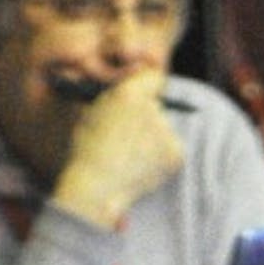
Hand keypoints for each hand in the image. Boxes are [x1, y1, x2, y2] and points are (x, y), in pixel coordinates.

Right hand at [51, 69, 183, 228]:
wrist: (97, 188)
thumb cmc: (86, 150)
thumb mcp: (89, 113)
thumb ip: (112, 96)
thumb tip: (129, 83)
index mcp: (128, 95)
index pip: (153, 76)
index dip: (147, 84)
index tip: (145, 91)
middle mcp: (153, 109)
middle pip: (157, 104)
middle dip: (146, 114)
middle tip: (129, 132)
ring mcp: (168, 132)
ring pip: (162, 128)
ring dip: (151, 137)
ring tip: (128, 155)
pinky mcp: (177, 154)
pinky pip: (170, 148)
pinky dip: (159, 156)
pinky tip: (140, 166)